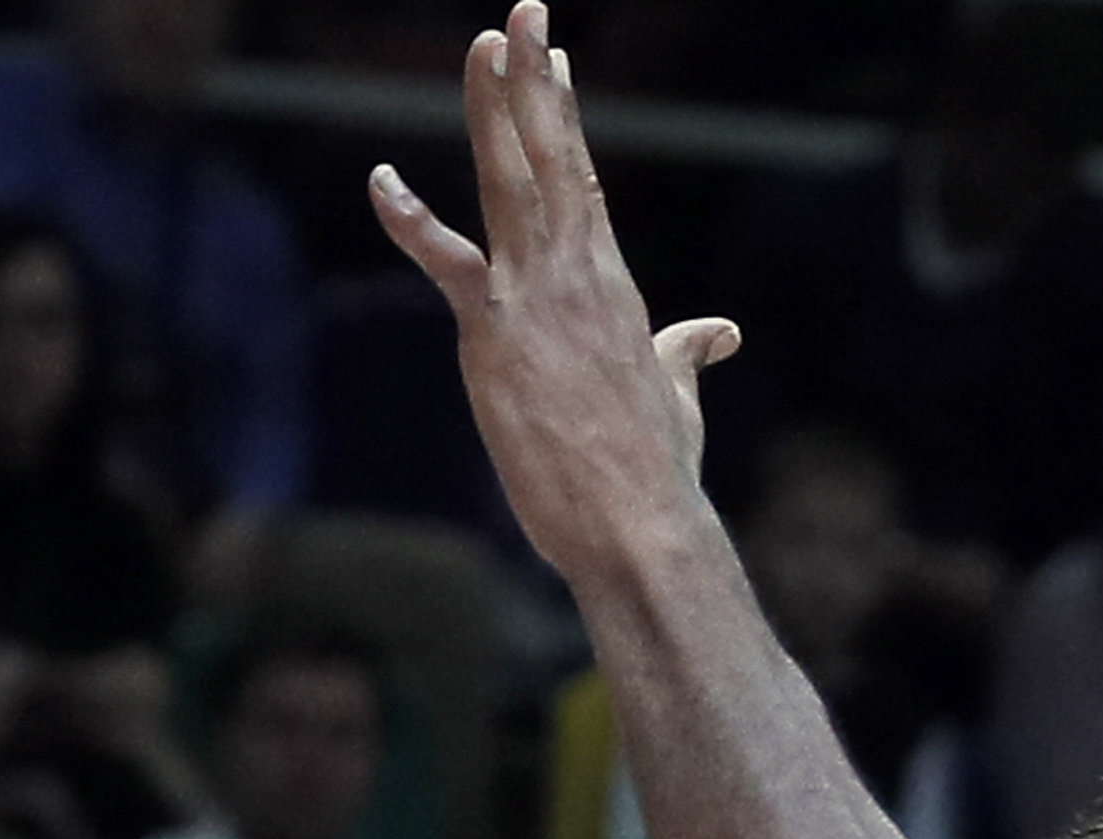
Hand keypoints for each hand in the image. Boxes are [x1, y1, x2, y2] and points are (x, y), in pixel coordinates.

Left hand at [369, 4, 739, 584]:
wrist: (640, 523)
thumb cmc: (656, 471)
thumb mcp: (676, 397)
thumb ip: (686, 354)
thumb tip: (721, 334)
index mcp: (611, 284)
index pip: (581, 179)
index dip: (561, 114)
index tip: (551, 55)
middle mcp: (577, 274)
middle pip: (550, 157)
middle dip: (535, 79)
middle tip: (523, 10)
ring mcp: (535, 298)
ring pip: (510, 182)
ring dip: (495, 109)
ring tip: (485, 44)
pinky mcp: (494, 334)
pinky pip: (444, 264)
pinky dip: (411, 220)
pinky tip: (381, 179)